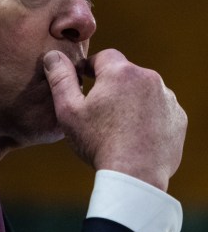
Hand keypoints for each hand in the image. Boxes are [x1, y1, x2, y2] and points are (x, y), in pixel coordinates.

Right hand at [43, 49, 186, 190]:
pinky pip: (159, 108)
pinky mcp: (178, 118)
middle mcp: (149, 79)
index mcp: (120, 73)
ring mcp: (167, 99)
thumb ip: (60, 78)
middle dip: (111, 85)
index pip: (103, 56)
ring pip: (142, 90)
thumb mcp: (69, 110)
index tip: (83, 82)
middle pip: (124, 73)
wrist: (136, 176)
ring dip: (130, 99)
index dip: (90, 67)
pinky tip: (134, 133)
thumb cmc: (98, 142)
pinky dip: (147, 115)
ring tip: (117, 124)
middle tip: (98, 109)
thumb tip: (52, 55)